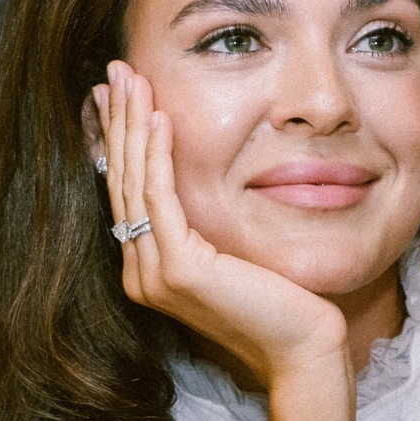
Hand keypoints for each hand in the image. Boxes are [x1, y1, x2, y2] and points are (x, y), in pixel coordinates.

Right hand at [98, 60, 348, 385]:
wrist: (302, 349)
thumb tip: (206, 177)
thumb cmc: (283, 304)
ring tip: (131, 79)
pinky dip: (159, 155)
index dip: (123, 139)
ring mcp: (154, 274)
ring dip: (132, 125)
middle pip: (123, 180)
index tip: (122, 94)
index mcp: (150, 268)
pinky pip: (161, 199)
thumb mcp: (236, 251)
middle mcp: (141, 272)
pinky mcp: (179, 270)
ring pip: (136, 184)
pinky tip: (162, 118)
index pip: (130, 190)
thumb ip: (209, 223)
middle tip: (116, 70)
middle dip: (120, 121)